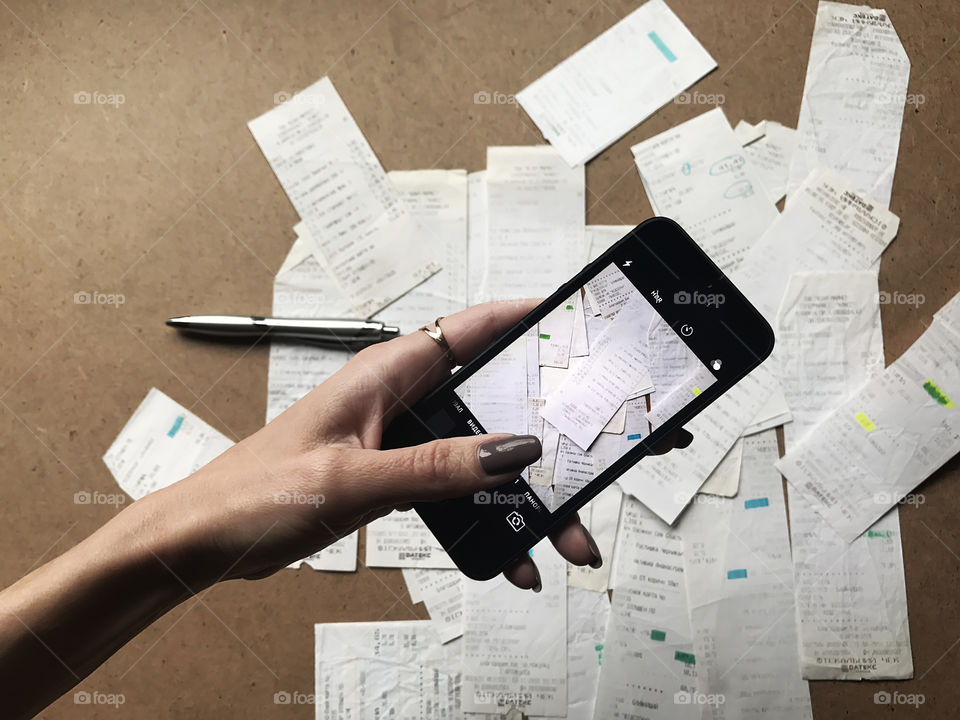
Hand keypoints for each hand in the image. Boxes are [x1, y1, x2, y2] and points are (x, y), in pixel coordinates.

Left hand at [139, 299, 691, 589]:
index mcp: (387, 372)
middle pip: (492, 401)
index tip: (578, 320)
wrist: (211, 537)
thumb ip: (434, 467)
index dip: (527, 318)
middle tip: (600, 446)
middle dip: (548, 428)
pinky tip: (512, 552)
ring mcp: (403, 439)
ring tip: (565, 530)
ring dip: (524, 492)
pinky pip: (460, 490)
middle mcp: (402, 398)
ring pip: (483, 454)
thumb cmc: (256, 490)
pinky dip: (489, 518)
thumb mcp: (352, 478)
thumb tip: (510, 453)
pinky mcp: (398, 476)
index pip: (470, 328)